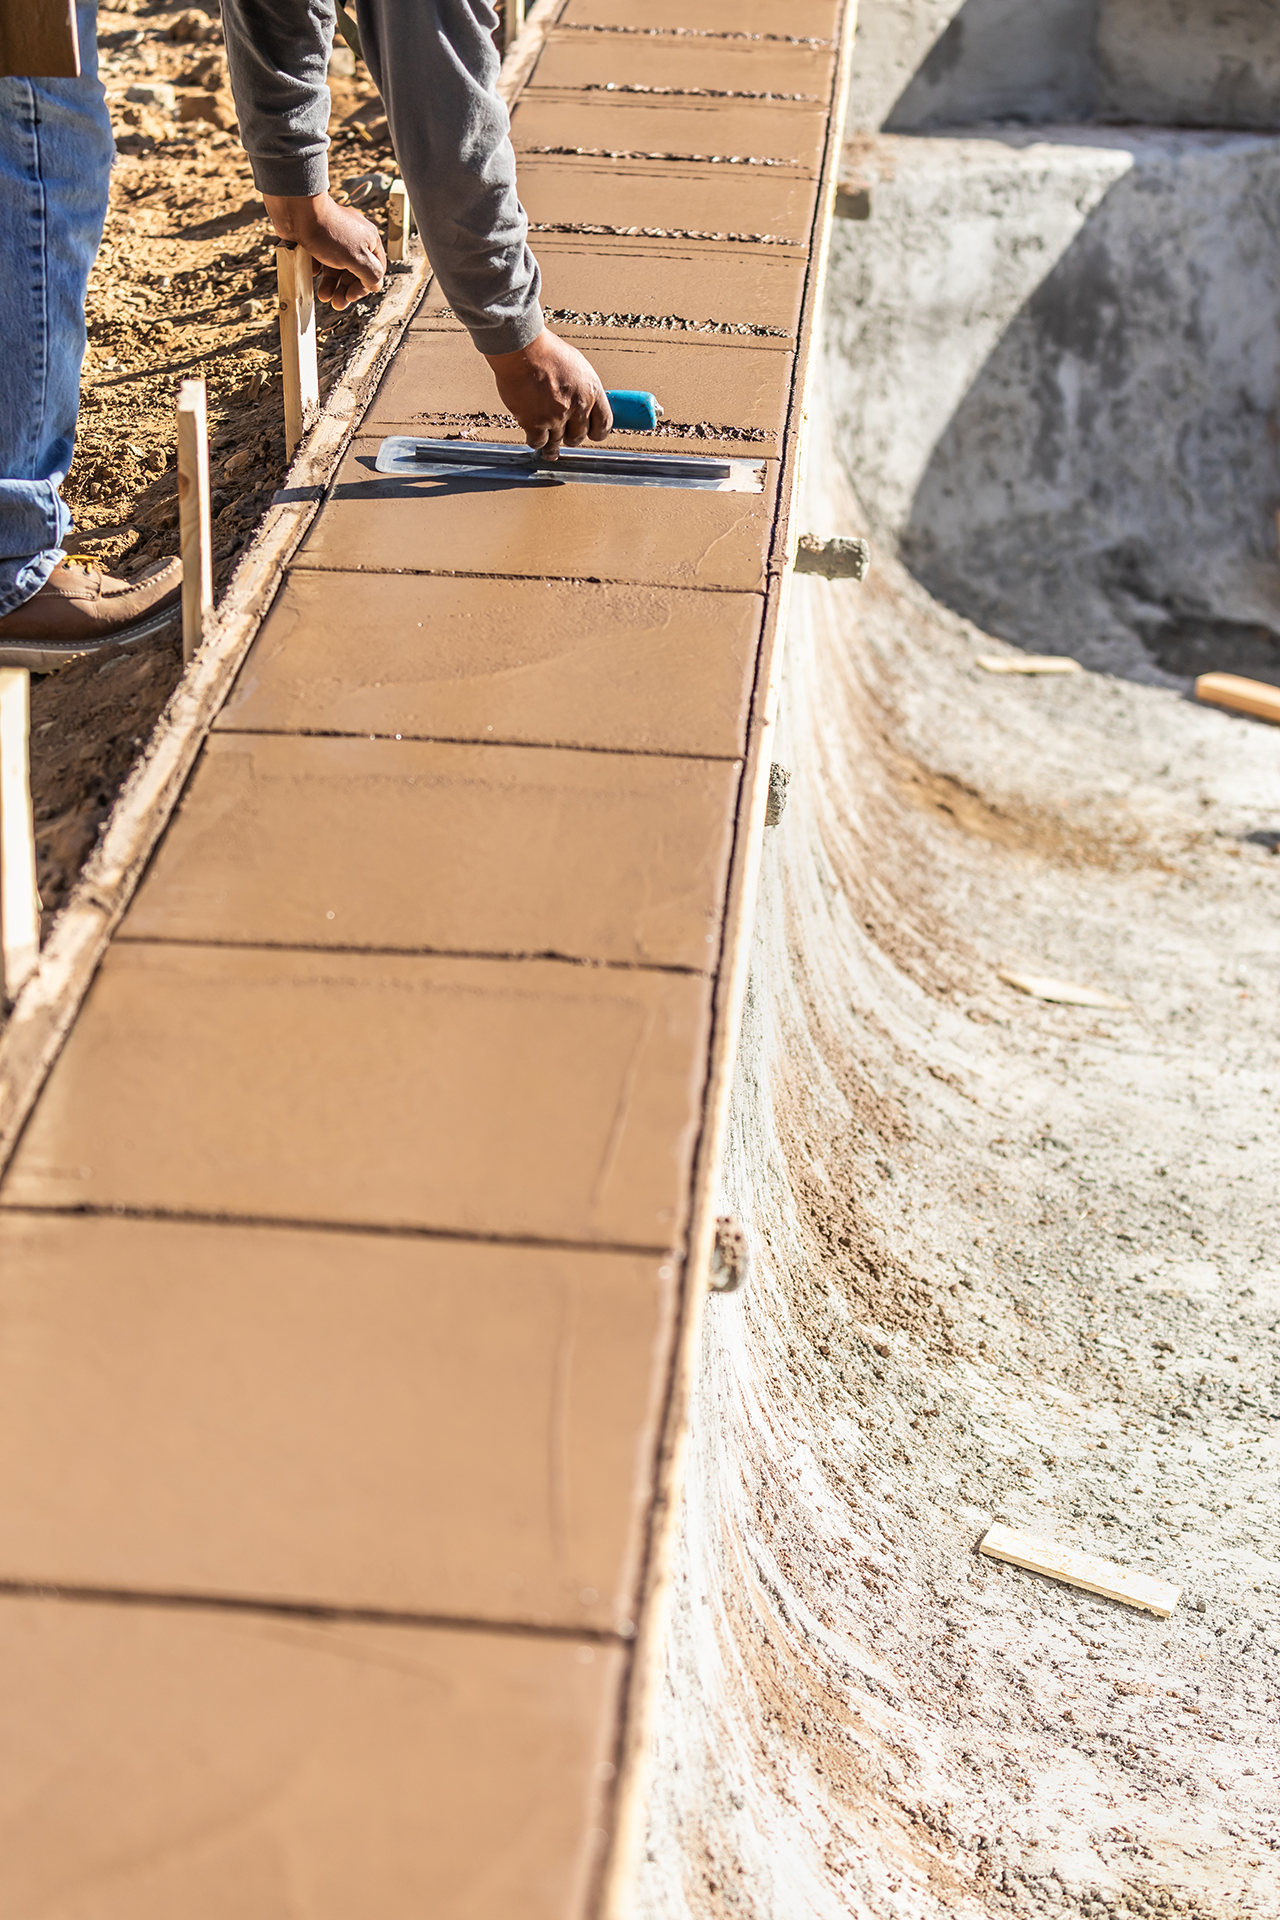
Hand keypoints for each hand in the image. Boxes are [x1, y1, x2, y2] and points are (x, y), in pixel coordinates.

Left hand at [262, 191, 385, 307]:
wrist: (299, 211)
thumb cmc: (330, 233)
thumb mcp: (357, 259)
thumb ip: (371, 275)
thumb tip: (376, 286)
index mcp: (370, 239)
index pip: (375, 269)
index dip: (365, 286)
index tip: (351, 296)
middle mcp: (355, 237)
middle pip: (355, 271)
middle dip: (346, 289)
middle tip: (337, 304)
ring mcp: (336, 237)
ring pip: (338, 266)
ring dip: (332, 284)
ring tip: (323, 296)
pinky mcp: (319, 236)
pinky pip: (323, 257)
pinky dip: (320, 268)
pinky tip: (313, 273)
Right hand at [483, 330, 611, 457]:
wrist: (521, 347)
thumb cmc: (545, 350)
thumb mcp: (576, 365)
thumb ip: (583, 388)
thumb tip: (585, 402)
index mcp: (591, 390)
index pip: (603, 424)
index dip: (596, 433)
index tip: (591, 434)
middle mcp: (577, 405)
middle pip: (578, 436)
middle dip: (570, 436)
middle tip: (564, 435)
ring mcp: (556, 416)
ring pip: (557, 442)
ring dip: (552, 444)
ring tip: (550, 448)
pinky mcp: (535, 422)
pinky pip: (538, 442)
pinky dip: (536, 440)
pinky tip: (534, 436)